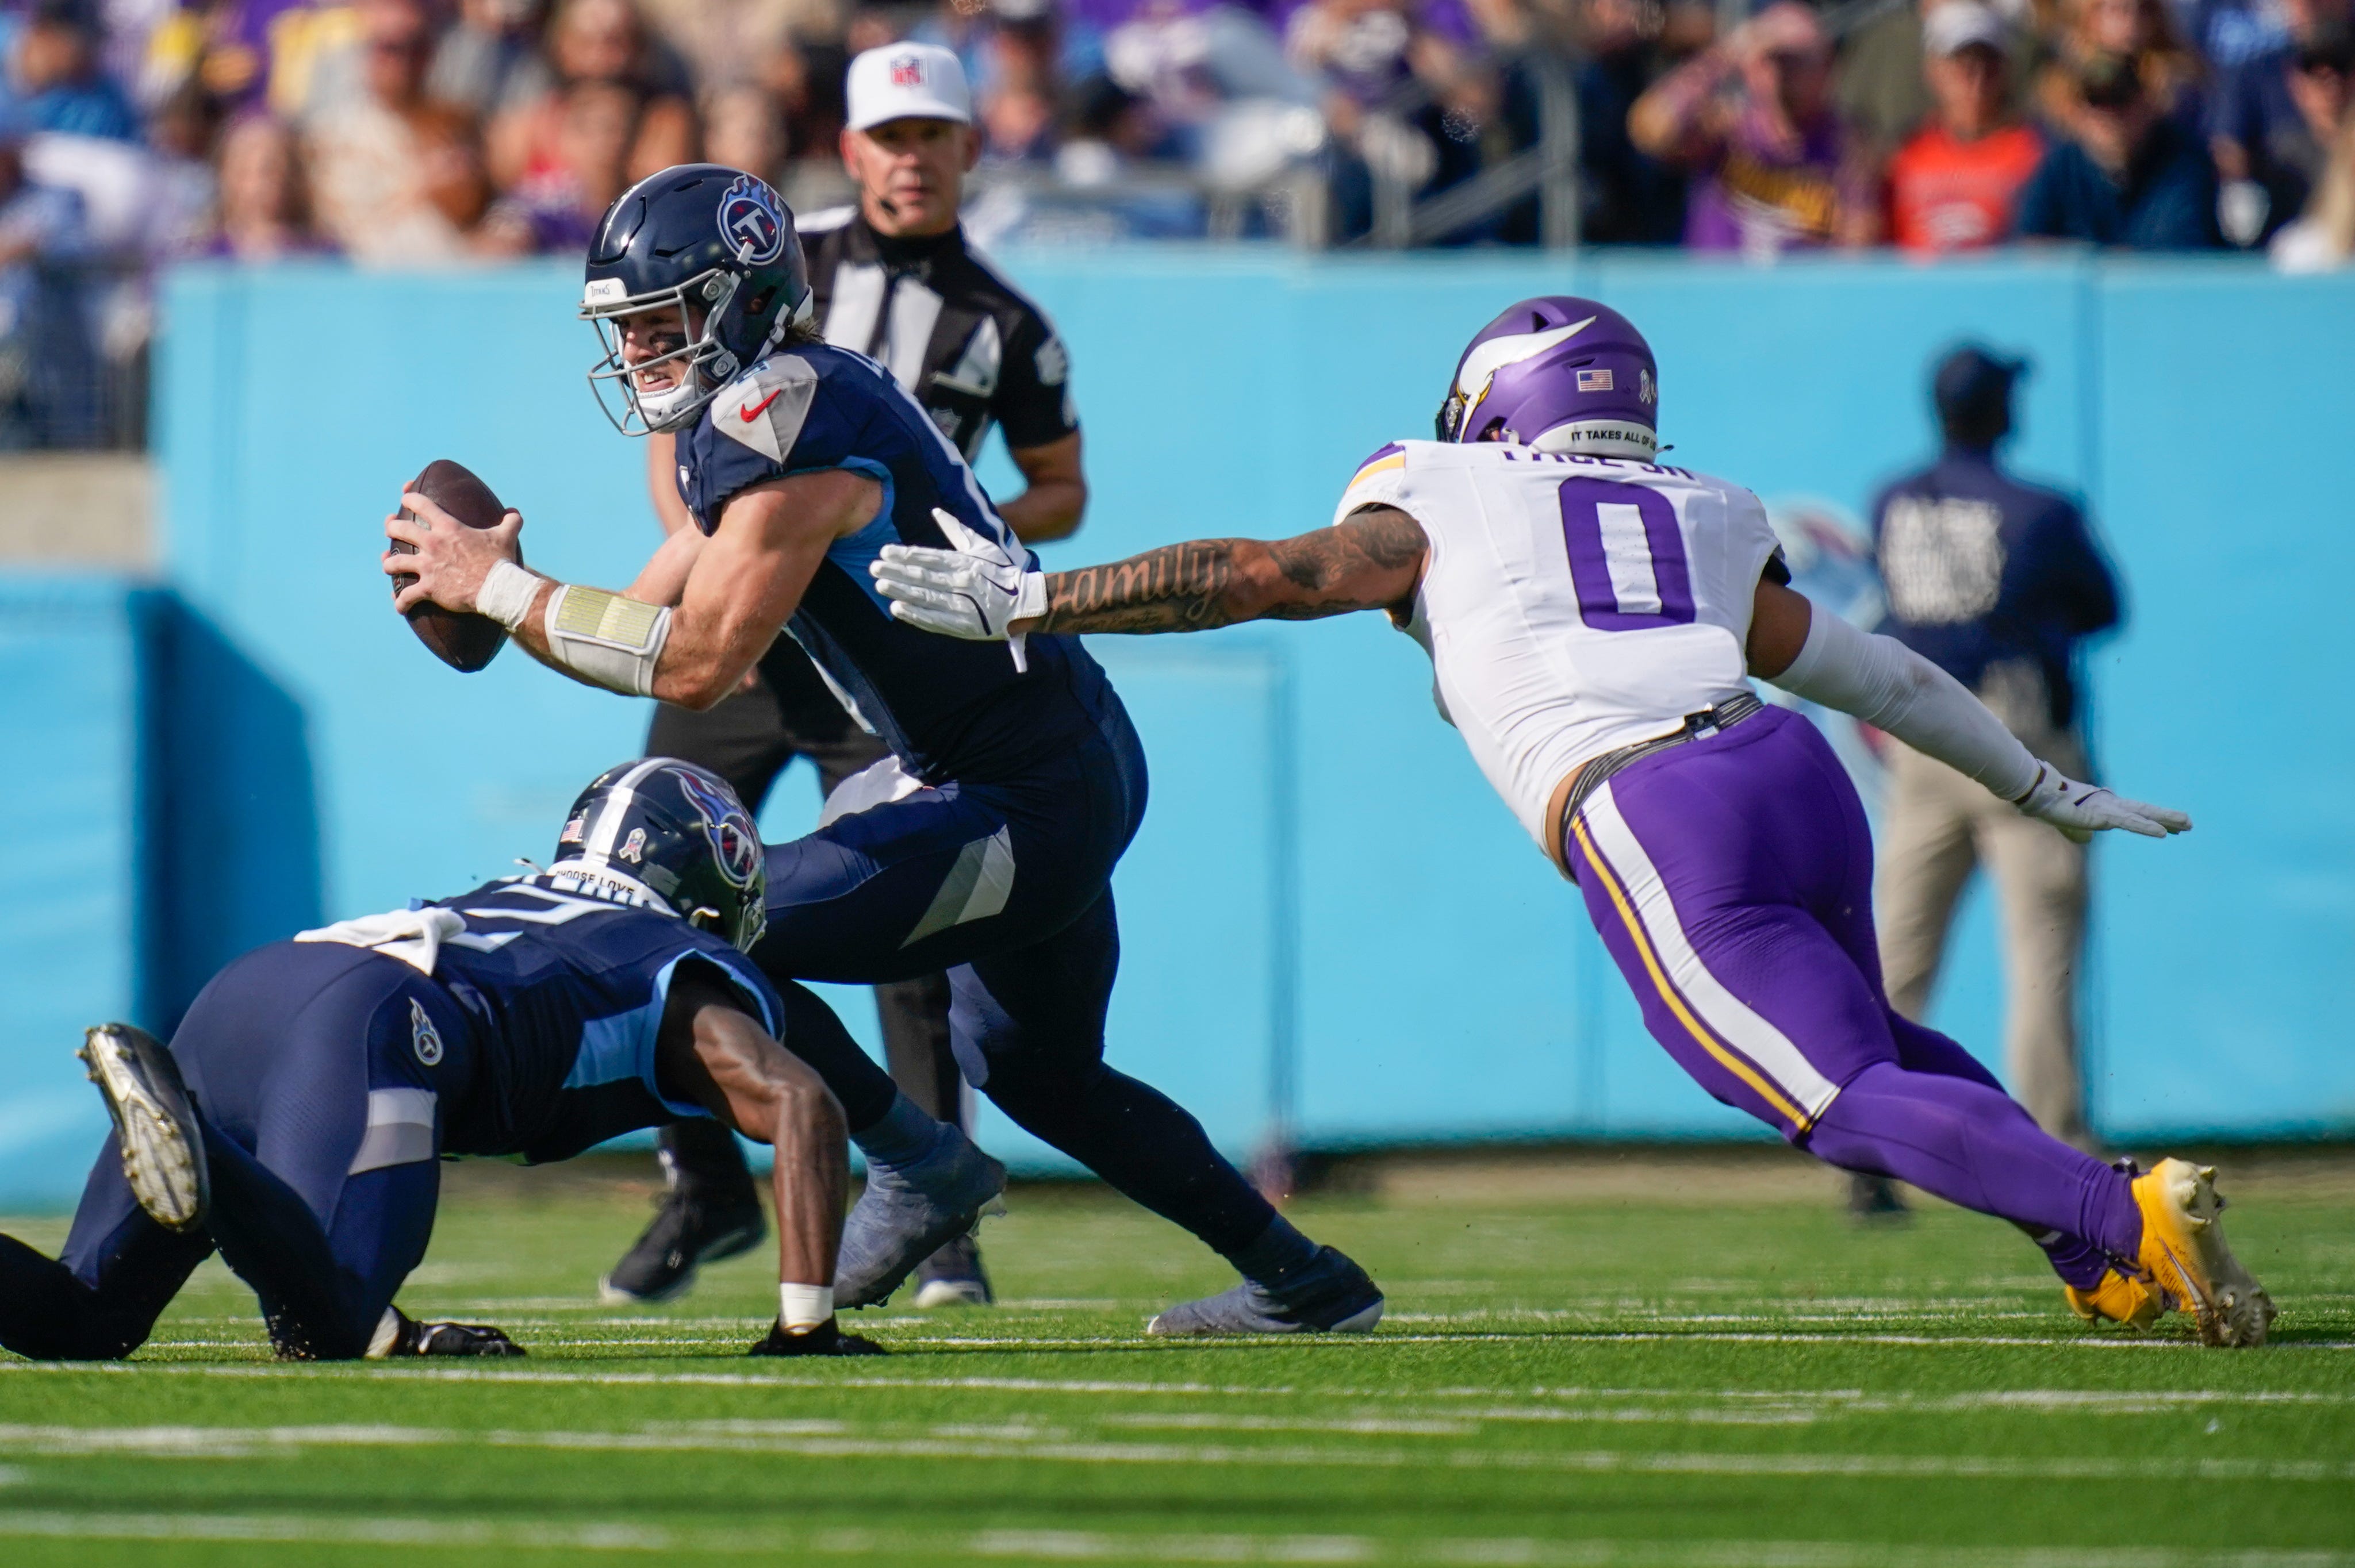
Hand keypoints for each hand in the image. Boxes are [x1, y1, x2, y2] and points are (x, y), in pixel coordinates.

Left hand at [383, 490, 523, 615]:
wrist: (499, 588)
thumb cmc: (501, 561)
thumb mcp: (506, 536)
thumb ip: (510, 522)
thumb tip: (515, 512)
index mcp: (448, 527)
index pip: (420, 504)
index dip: (409, 498)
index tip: (404, 498)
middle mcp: (432, 544)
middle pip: (398, 529)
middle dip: (391, 528)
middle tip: (390, 528)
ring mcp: (428, 567)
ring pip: (394, 563)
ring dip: (389, 564)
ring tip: (388, 564)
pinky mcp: (429, 588)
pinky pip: (406, 595)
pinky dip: (401, 602)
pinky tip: (400, 605)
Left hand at [869, 509, 1046, 670]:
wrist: (1027, 603)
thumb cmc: (1003, 572)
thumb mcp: (983, 546)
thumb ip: (957, 530)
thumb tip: (936, 511)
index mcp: (966, 562)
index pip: (929, 557)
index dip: (905, 555)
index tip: (885, 552)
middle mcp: (962, 582)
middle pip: (923, 577)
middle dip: (896, 572)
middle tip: (873, 568)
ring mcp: (963, 605)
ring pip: (926, 597)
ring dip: (901, 592)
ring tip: (881, 585)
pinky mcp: (964, 626)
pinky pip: (935, 620)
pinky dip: (916, 616)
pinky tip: (897, 609)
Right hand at [2016, 766, 2190, 842]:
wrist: (2038, 796)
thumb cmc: (2051, 805)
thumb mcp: (2070, 824)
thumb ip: (2080, 832)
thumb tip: (2088, 840)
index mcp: (2105, 808)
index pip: (2136, 815)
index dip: (2154, 820)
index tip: (2172, 829)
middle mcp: (2112, 806)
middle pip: (2146, 812)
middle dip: (2168, 818)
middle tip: (2190, 824)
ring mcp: (2110, 810)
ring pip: (2144, 815)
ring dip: (2167, 819)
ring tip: (2188, 824)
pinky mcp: (2104, 816)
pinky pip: (2131, 823)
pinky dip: (2148, 827)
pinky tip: (2163, 833)